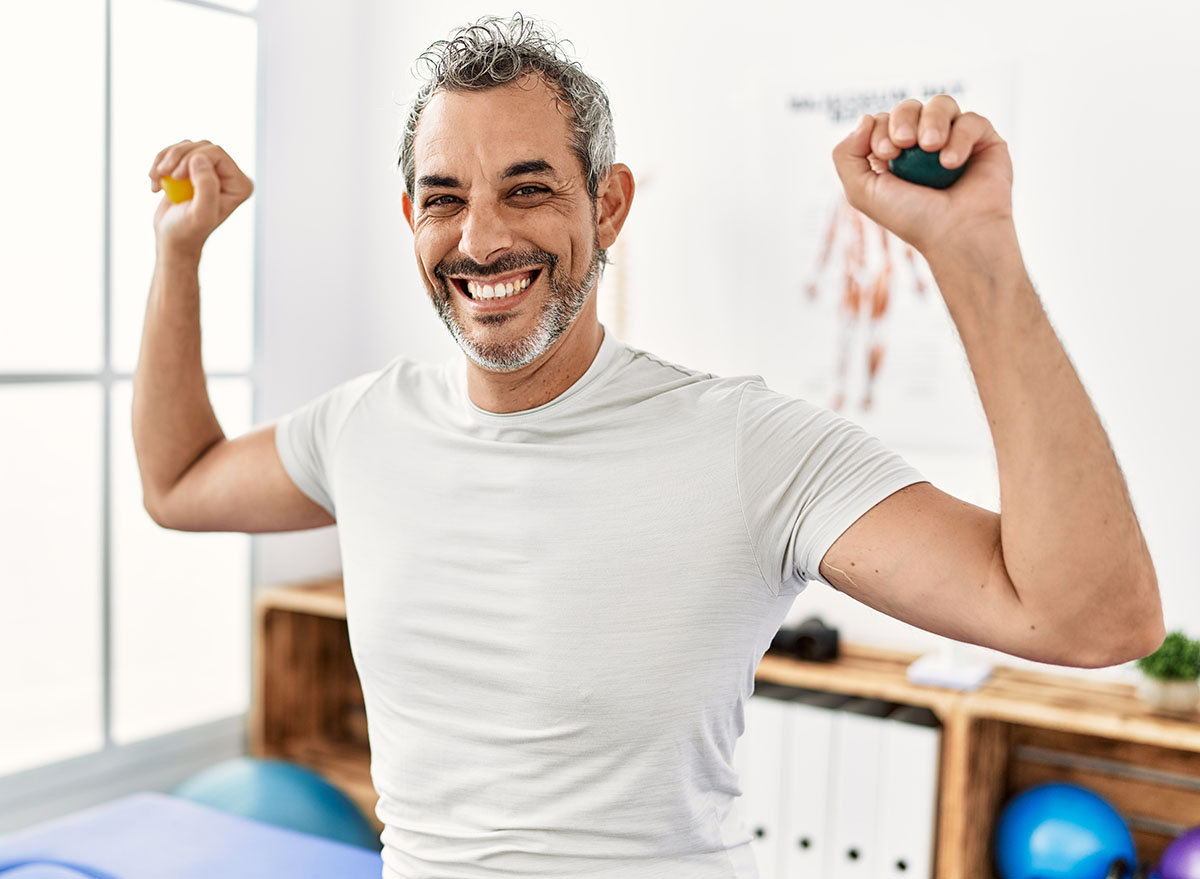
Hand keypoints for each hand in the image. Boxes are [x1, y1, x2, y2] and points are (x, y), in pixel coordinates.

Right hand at [149, 140, 253, 259]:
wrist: (172, 238)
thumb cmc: (187, 230)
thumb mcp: (200, 214)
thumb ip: (206, 187)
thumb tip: (200, 158)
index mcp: (239, 185)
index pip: (217, 153)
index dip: (193, 158)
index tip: (177, 176)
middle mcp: (229, 176)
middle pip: (202, 146)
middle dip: (178, 156)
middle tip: (164, 174)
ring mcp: (211, 171)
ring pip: (188, 146)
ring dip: (166, 159)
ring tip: (156, 177)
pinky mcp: (193, 170)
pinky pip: (177, 151)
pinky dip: (161, 162)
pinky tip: (155, 182)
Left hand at [831, 96, 1013, 259]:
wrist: (955, 234)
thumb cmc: (911, 217)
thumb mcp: (861, 191)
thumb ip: (845, 155)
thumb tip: (865, 117)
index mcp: (894, 155)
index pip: (882, 120)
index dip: (881, 128)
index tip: (886, 152)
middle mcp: (923, 145)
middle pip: (909, 107)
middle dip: (903, 118)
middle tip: (905, 144)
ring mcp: (954, 140)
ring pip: (941, 104)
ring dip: (932, 120)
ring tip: (930, 147)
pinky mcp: (985, 141)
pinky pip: (972, 119)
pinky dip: (960, 137)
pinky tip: (951, 164)